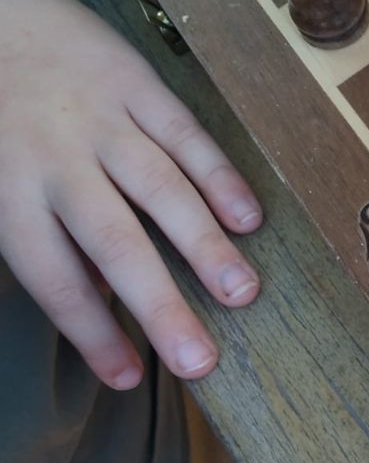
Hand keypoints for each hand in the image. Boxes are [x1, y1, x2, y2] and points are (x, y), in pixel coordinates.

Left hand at [0, 0, 261, 387]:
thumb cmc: (2, 122)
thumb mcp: (2, 186)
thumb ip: (54, 247)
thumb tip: (107, 311)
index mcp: (12, 192)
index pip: (54, 278)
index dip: (93, 332)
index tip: (129, 378)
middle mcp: (56, 159)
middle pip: (113, 242)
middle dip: (159, 305)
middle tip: (199, 361)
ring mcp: (101, 119)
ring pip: (158, 188)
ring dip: (203, 244)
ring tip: (243, 294)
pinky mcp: (137, 84)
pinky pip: (184, 134)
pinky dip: (219, 177)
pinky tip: (249, 220)